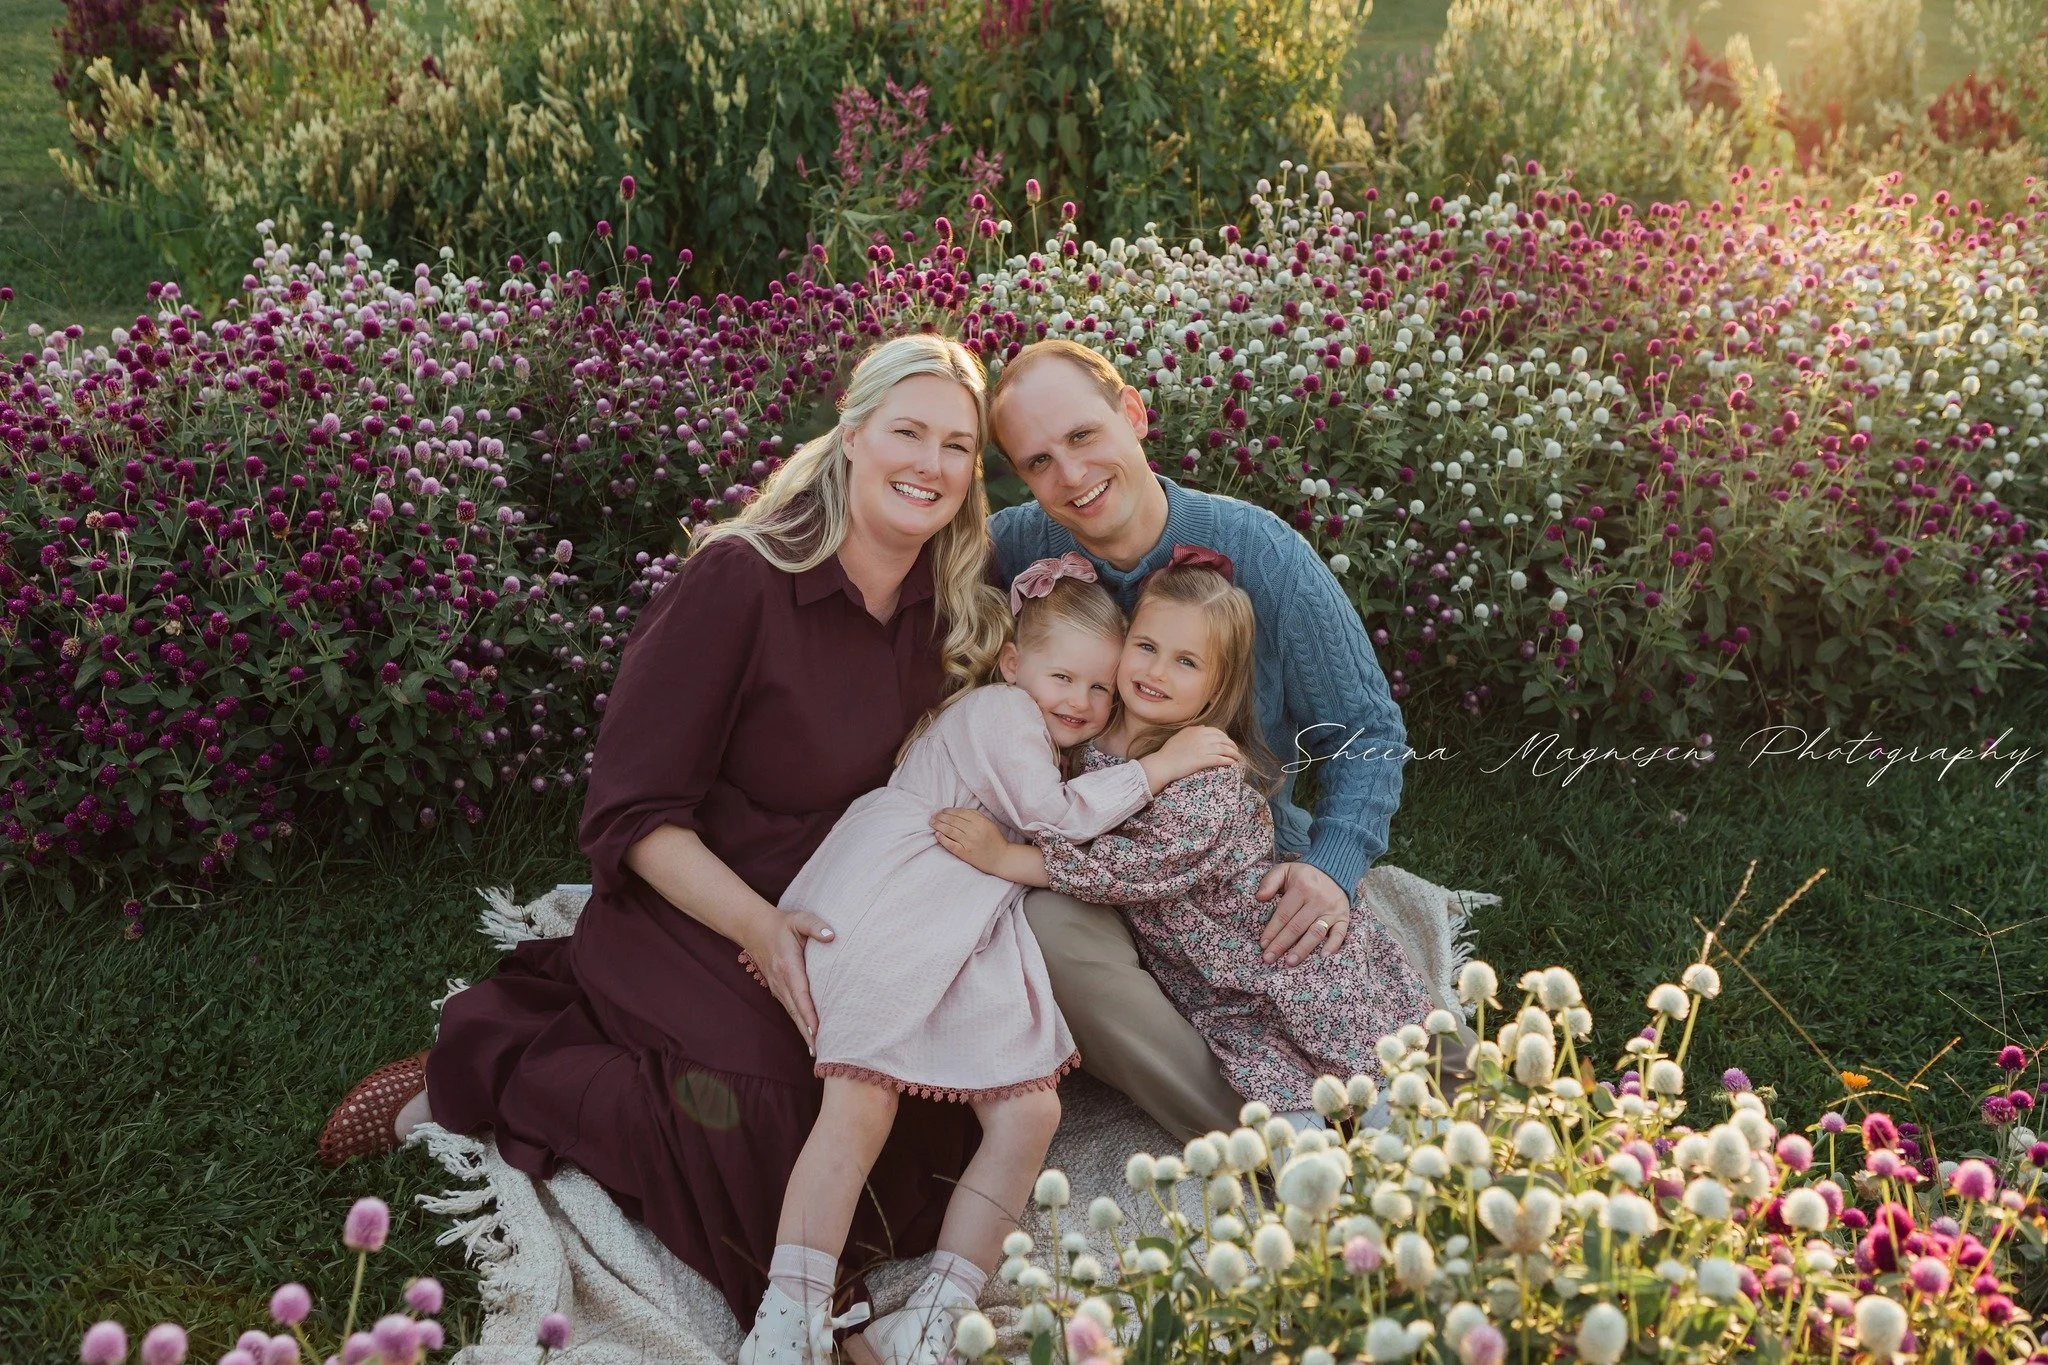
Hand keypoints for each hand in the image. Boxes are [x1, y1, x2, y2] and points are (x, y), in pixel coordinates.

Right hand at [734, 906, 835, 1051]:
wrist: (755, 929)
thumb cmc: (782, 924)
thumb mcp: (799, 920)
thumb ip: (815, 925)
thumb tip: (831, 936)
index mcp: (788, 966)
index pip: (801, 994)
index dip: (809, 1014)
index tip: (817, 1030)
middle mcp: (781, 981)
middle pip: (796, 1012)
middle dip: (808, 1033)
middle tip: (821, 1053)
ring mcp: (778, 987)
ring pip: (793, 1014)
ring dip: (804, 1033)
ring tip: (818, 1051)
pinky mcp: (779, 990)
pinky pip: (791, 1010)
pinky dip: (800, 1024)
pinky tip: (810, 1036)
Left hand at [931, 807, 1011, 872]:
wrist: (1002, 858)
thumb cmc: (995, 840)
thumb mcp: (989, 823)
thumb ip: (975, 815)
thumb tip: (958, 811)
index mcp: (980, 822)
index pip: (960, 813)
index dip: (948, 811)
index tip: (941, 811)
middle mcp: (974, 831)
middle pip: (953, 821)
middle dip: (941, 817)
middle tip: (933, 817)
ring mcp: (969, 843)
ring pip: (950, 831)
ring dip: (939, 826)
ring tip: (932, 823)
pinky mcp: (966, 853)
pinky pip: (951, 845)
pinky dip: (943, 839)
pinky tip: (937, 835)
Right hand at [1151, 725, 1240, 783]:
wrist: (1163, 764)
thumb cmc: (1169, 751)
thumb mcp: (1180, 735)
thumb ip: (1193, 730)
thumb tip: (1204, 727)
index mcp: (1197, 731)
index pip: (1217, 732)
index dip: (1225, 737)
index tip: (1228, 743)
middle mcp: (1201, 738)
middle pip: (1223, 740)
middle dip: (1232, 745)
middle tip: (1236, 750)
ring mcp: (1202, 749)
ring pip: (1224, 749)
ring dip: (1233, 753)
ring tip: (1237, 758)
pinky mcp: (1202, 760)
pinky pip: (1220, 759)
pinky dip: (1228, 760)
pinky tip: (1232, 763)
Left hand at [1255, 860, 1350, 965]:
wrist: (1334, 872)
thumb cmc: (1304, 876)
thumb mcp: (1285, 870)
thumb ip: (1270, 881)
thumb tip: (1259, 897)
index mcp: (1302, 887)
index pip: (1284, 913)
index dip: (1272, 930)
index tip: (1263, 944)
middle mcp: (1318, 900)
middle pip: (1297, 926)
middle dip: (1282, 944)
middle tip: (1269, 958)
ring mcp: (1332, 910)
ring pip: (1316, 932)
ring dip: (1303, 949)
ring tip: (1290, 962)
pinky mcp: (1344, 918)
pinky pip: (1340, 934)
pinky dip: (1332, 946)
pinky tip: (1322, 957)